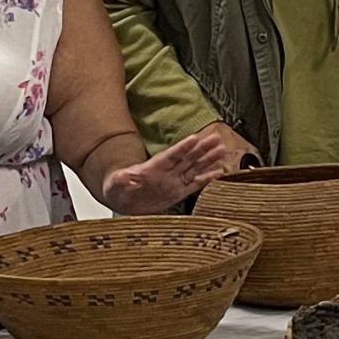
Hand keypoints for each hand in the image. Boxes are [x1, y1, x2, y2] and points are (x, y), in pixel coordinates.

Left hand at [101, 123, 247, 213]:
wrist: (122, 200)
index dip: (182, 147)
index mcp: (154, 167)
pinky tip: (219, 173)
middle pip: (187, 158)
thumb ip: (121, 180)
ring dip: (208, 160)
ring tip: (222, 150)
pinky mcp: (177, 193)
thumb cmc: (118, 189)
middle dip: (202, 149)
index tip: (194, 138)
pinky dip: (207, 179)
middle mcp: (167, 172)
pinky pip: (194, 185)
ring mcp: (173, 181)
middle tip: (216, 138)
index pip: (171, 155)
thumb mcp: (116, 184)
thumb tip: (123, 177)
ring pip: (194, 168)